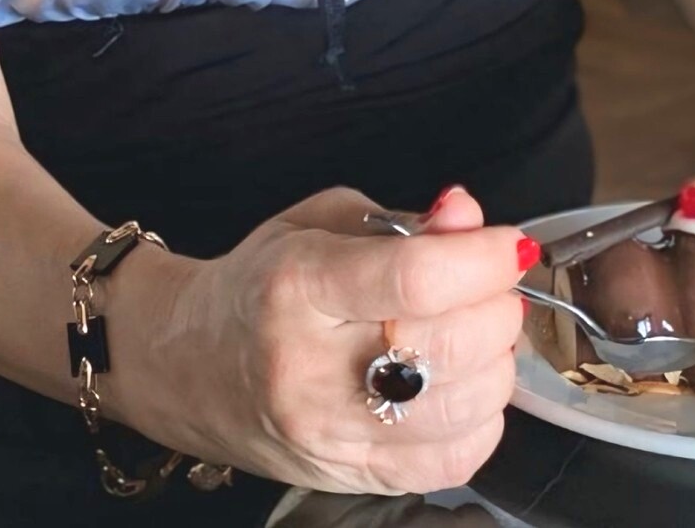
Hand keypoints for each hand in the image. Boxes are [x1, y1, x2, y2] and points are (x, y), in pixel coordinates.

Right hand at [128, 182, 525, 495]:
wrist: (187, 365)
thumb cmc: (259, 283)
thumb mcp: (319, 224)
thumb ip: (402, 224)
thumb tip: (470, 216)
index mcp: (299, 286)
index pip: (414, 278)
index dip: (481, 258)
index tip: (508, 243)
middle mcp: (311, 368)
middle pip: (448, 347)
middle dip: (497, 307)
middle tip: (494, 285)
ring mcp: (331, 434)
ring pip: (460, 410)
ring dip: (497, 363)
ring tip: (481, 333)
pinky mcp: (351, 478)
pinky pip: (450, 464)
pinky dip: (483, 421)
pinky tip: (466, 386)